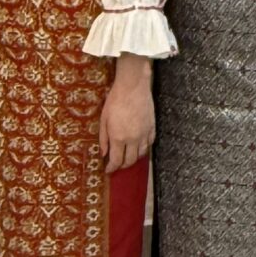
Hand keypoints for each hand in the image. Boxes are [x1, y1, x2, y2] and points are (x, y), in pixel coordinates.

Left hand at [99, 55, 154, 174]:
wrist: (133, 86)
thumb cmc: (115, 100)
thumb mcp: (104, 119)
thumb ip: (103, 139)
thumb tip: (103, 153)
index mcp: (118, 138)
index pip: (116, 160)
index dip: (112, 168)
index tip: (108, 170)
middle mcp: (133, 139)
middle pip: (130, 161)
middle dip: (122, 166)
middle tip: (117, 165)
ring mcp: (144, 134)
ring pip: (141, 154)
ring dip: (133, 158)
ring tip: (127, 156)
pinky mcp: (152, 128)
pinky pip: (149, 144)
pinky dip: (144, 149)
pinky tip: (138, 147)